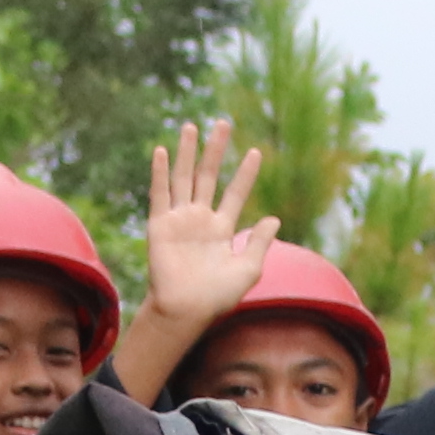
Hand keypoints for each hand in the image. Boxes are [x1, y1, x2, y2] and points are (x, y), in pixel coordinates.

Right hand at [138, 119, 282, 333]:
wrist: (186, 310)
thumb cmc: (217, 296)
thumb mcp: (248, 270)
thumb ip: (258, 243)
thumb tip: (274, 218)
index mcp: (222, 230)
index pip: (236, 193)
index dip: (246, 174)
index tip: (256, 152)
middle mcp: (200, 219)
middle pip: (209, 176)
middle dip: (216, 150)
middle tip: (223, 123)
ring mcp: (179, 220)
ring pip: (184, 178)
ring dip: (188, 152)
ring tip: (192, 126)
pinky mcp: (160, 225)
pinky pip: (160, 194)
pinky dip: (160, 172)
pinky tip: (162, 151)